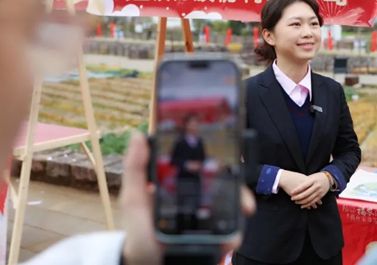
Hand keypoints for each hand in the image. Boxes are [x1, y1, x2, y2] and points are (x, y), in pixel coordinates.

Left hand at [120, 133, 255, 264]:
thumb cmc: (140, 232)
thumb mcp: (134, 200)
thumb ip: (135, 170)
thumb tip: (137, 136)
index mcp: (183, 183)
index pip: (206, 165)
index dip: (223, 159)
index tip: (232, 155)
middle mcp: (201, 198)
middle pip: (229, 185)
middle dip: (240, 190)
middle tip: (243, 200)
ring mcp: (211, 219)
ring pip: (235, 208)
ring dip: (240, 210)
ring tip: (237, 219)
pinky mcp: (216, 239)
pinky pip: (232, 234)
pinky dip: (233, 236)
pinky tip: (227, 241)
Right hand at [278, 171, 321, 208]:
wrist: (285, 177)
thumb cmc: (293, 176)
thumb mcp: (302, 177)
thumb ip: (308, 182)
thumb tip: (312, 185)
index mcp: (309, 182)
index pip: (315, 190)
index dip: (318, 194)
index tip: (321, 198)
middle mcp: (306, 187)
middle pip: (313, 195)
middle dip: (316, 200)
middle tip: (319, 204)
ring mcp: (301, 192)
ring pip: (309, 199)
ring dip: (311, 204)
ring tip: (314, 207)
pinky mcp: (296, 196)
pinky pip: (303, 201)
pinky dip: (306, 204)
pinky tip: (308, 207)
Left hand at [290, 173, 329, 208]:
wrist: (328, 178)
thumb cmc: (316, 177)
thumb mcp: (311, 177)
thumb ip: (305, 181)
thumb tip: (296, 187)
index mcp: (313, 180)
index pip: (304, 186)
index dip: (297, 190)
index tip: (292, 192)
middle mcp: (317, 186)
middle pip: (306, 193)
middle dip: (298, 197)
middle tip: (292, 199)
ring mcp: (319, 191)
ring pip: (309, 199)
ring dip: (302, 202)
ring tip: (296, 202)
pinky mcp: (321, 196)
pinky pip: (313, 201)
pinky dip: (307, 204)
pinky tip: (302, 206)